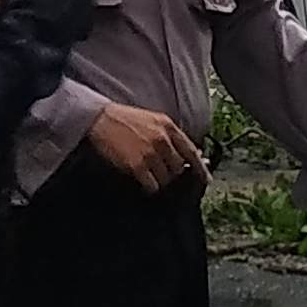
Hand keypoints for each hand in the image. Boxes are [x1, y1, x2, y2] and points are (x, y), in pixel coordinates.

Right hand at [87, 103, 207, 190]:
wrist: (101, 119)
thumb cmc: (125, 120)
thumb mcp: (153, 120)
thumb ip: (171, 136)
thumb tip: (191, 154)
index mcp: (168, 126)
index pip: (191, 151)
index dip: (200, 167)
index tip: (206, 179)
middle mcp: (162, 139)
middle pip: (178, 167)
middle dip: (171, 172)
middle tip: (159, 170)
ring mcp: (150, 153)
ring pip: (166, 178)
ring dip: (159, 180)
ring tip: (148, 173)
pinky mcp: (137, 165)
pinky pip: (152, 185)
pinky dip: (150, 187)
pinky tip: (144, 182)